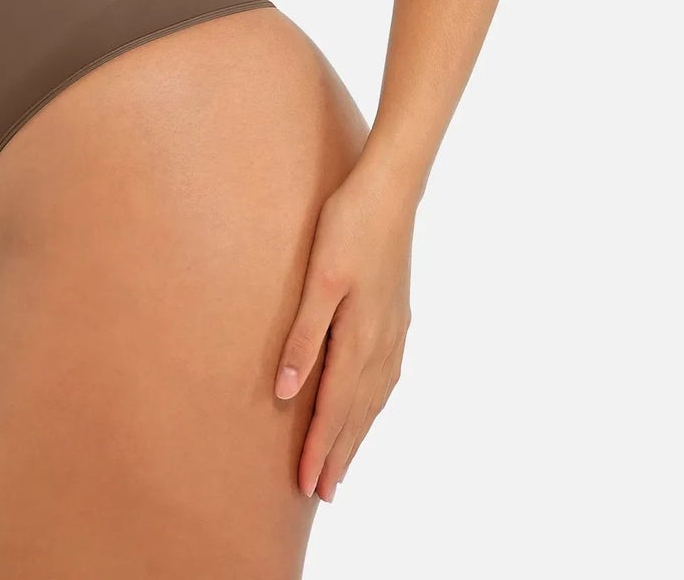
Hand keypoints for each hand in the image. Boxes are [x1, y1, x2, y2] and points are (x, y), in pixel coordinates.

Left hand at [273, 159, 413, 501]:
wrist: (391, 190)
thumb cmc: (348, 226)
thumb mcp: (319, 279)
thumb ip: (304, 336)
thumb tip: (286, 391)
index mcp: (359, 338)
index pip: (335, 408)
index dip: (320, 449)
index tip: (306, 487)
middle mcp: (382, 342)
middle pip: (358, 412)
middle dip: (340, 453)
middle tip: (323, 494)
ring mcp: (394, 328)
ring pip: (375, 397)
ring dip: (358, 432)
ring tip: (343, 462)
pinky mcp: (397, 313)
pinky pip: (386, 375)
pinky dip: (374, 402)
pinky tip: (370, 404)